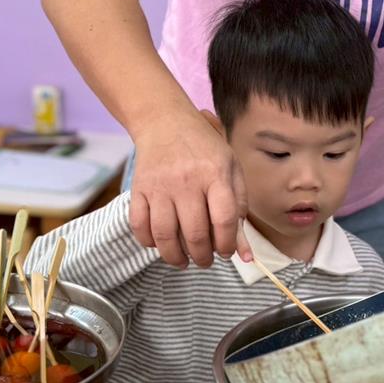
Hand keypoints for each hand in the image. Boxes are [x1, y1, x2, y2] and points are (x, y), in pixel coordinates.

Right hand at [129, 108, 251, 267]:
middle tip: (206, 260)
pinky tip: (161, 243)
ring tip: (184, 260)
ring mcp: (159, 186)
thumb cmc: (205, 149)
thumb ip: (239, 211)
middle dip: (203, 258)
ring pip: (164, 236)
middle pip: (194, 234)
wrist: (165, 122)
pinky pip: (140, 226)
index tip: (227, 252)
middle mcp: (186, 181)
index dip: (227, 245)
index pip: (223, 221)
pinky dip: (149, 243)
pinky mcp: (138, 189)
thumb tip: (245, 254)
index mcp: (215, 175)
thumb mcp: (232, 171)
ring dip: (176, 257)